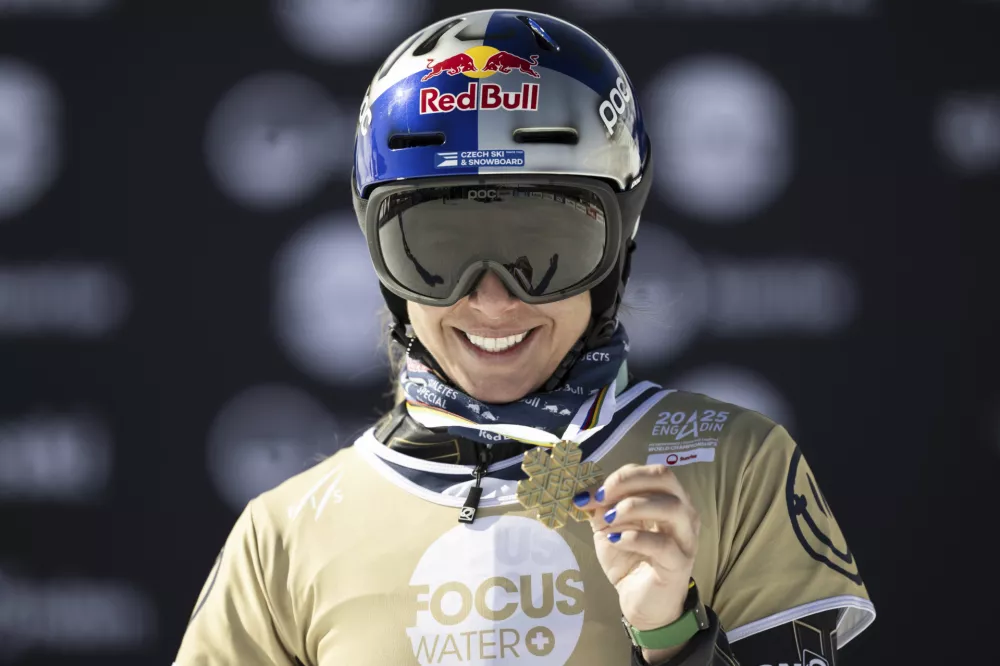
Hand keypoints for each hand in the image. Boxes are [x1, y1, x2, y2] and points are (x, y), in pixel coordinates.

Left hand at [575, 464, 700, 660]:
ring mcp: (685, 538)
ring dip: (632, 508)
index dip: (620, 477)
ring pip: (670, 507)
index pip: (651, 472)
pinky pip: (662, 544)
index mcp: (668, 498)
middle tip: (602, 498)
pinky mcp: (679, 563)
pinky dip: (634, 537)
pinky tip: (616, 541)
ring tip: (608, 522)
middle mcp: (684, 513)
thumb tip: (582, 492)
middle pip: (665, 478)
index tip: (593, 492)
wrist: (641, 602)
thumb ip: (600, 506)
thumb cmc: (629, 558)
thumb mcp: (609, 527)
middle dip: (627, 483)